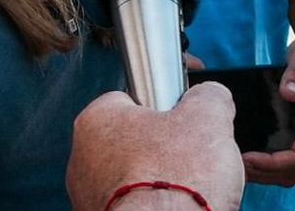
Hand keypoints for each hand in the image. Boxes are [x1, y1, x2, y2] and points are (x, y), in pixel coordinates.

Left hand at [68, 82, 244, 210]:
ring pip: (132, 177)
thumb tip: (212, 96)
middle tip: (191, 160)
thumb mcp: (208, 118)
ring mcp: (88, 193)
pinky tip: (173, 210)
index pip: (131, 99)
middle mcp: (83, 155)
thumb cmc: (175, 181)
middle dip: (163, 149)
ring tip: (185, 190)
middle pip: (133, 141)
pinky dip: (150, 208)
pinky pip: (131, 206)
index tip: (184, 120)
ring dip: (157, 182)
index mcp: (98, 118)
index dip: (164, 109)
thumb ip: (208, 96)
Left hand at [240, 44, 294, 186]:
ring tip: (238, 165)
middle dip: (264, 173)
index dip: (272, 164)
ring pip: (294, 172)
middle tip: (234, 165)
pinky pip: (294, 164)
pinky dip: (273, 168)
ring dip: (267, 174)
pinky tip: (252, 160)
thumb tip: (288, 93)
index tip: (246, 159)